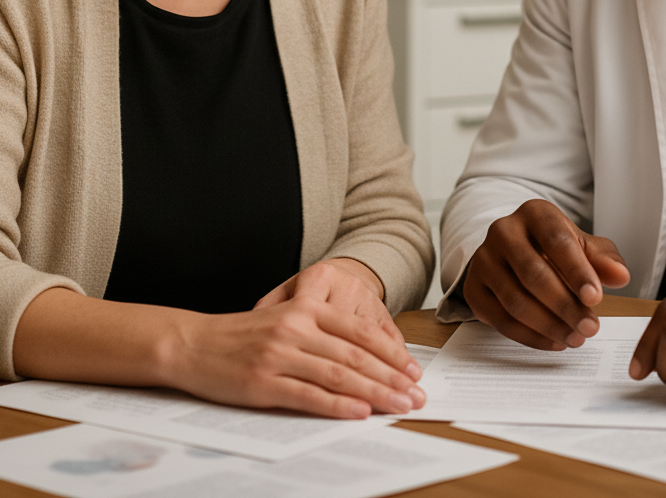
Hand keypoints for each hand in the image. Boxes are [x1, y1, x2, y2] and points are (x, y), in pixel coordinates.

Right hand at [171, 261, 423, 418]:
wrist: (193, 343)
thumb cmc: (245, 335)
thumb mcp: (287, 319)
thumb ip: (323, 332)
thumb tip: (367, 358)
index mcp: (307, 308)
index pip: (360, 331)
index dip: (391, 352)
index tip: (413, 370)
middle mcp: (297, 327)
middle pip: (355, 354)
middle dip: (391, 377)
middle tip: (416, 395)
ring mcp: (280, 355)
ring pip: (338, 374)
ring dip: (373, 393)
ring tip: (398, 405)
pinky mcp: (264, 382)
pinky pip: (308, 395)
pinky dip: (337, 405)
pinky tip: (359, 412)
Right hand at [463, 199, 630, 349]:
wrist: (515, 252)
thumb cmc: (554, 248)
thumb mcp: (582, 246)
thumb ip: (603, 259)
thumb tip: (620, 276)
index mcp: (534, 213)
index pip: (556, 240)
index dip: (577, 271)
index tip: (596, 298)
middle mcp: (503, 231)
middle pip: (533, 273)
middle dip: (565, 305)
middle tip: (589, 327)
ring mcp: (483, 260)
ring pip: (515, 301)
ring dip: (549, 325)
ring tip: (576, 337)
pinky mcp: (473, 289)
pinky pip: (501, 320)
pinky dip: (530, 337)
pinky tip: (554, 341)